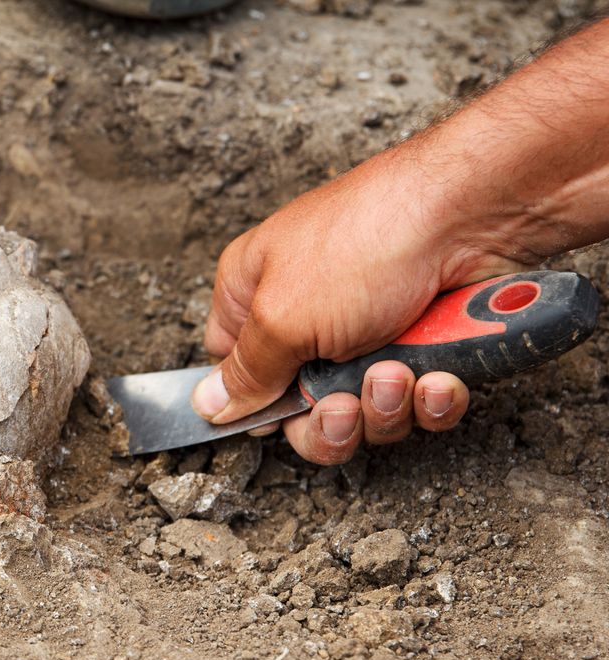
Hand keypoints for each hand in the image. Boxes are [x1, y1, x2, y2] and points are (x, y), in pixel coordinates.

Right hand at [193, 141, 534, 464]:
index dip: (253, 403)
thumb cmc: (368, 240)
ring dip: (384, 407)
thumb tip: (209, 404)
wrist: (473, 215)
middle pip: (300, 410)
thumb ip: (245, 371)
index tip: (277, 415)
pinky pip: (418, 405)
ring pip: (364, 413)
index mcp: (253, 295)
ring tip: (398, 372)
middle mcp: (306, 316)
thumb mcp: (283, 316)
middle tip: (345, 405)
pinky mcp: (423, 346)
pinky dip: (429, 400)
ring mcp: (368, 333)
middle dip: (330, 421)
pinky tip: (437, 376)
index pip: (232, 370)